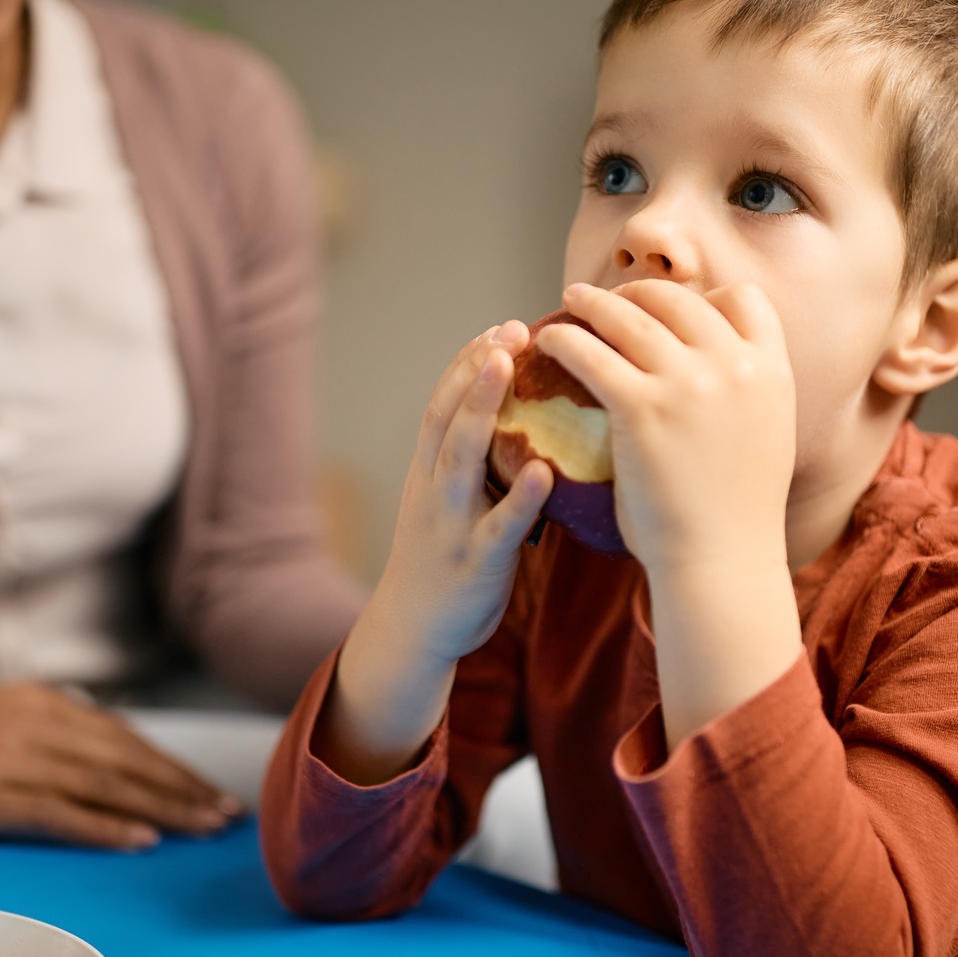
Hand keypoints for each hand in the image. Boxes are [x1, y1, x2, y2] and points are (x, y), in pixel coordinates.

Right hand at [0, 683, 241, 848]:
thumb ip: (49, 730)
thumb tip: (103, 753)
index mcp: (43, 703)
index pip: (125, 737)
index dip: (172, 766)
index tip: (210, 789)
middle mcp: (39, 725)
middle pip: (128, 760)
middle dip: (183, 788)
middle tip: (228, 813)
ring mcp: (14, 760)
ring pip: (106, 784)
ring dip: (163, 807)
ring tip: (205, 827)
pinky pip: (60, 812)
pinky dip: (104, 826)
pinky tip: (141, 839)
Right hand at [320, 322, 551, 782]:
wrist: (412, 629)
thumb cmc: (442, 558)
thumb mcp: (446, 502)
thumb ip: (473, 463)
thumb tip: (519, 418)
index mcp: (428, 471)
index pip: (442, 402)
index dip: (468, 362)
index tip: (500, 327)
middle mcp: (434, 488)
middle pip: (447, 416)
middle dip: (475, 369)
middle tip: (511, 329)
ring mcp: (452, 523)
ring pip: (462, 457)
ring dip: (482, 408)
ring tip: (509, 367)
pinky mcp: (476, 561)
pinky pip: (501, 525)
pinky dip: (521, 497)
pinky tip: (545, 472)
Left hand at [542, 280, 795, 578]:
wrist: (722, 560)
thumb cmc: (735, 515)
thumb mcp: (766, 436)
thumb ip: (745, 394)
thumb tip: (715, 369)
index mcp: (772, 371)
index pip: (744, 300)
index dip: (705, 297)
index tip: (672, 309)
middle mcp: (735, 365)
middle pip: (679, 299)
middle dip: (639, 293)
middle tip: (607, 300)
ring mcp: (689, 382)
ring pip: (630, 316)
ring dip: (593, 303)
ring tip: (570, 302)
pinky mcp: (642, 406)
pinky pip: (591, 353)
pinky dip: (565, 340)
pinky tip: (549, 343)